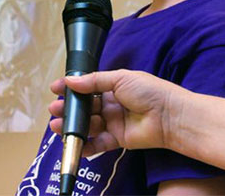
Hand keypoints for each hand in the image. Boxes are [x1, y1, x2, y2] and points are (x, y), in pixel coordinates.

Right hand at [48, 70, 183, 155]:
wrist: (169, 115)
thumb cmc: (150, 91)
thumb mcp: (120, 78)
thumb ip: (94, 81)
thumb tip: (71, 80)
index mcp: (114, 86)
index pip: (88, 87)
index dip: (72, 88)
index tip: (56, 89)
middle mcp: (112, 104)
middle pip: (85, 107)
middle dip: (69, 108)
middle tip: (54, 109)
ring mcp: (114, 122)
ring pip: (89, 125)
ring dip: (73, 125)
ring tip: (58, 126)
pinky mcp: (117, 139)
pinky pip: (98, 143)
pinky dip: (86, 146)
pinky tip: (74, 144)